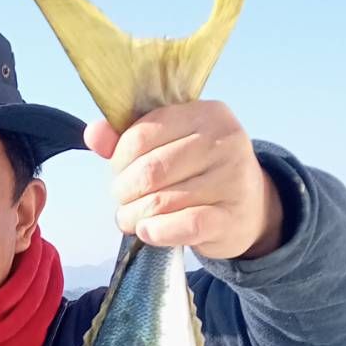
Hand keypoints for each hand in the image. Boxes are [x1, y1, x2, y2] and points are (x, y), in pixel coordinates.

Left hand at [86, 101, 283, 259]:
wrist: (251, 207)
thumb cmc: (201, 172)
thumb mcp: (171, 144)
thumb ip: (129, 138)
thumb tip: (93, 133)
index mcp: (206, 113)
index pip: (142, 134)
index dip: (119, 160)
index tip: (119, 173)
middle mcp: (224, 142)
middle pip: (149, 170)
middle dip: (124, 191)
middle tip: (123, 200)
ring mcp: (232, 180)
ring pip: (161, 201)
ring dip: (134, 216)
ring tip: (132, 219)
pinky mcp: (230, 218)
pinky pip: (184, 226)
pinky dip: (157, 232)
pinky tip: (148, 232)